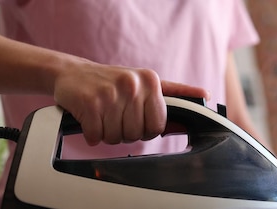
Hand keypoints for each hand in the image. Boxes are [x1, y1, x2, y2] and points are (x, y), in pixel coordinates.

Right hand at [52, 60, 207, 144]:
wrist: (71, 73)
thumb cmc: (110, 81)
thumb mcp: (144, 82)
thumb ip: (173, 93)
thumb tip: (204, 95)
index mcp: (150, 80)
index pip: (158, 125)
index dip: (146, 130)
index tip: (135, 119)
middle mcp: (132, 84)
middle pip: (136, 134)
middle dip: (124, 132)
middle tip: (114, 115)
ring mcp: (110, 93)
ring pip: (116, 138)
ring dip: (106, 134)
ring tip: (102, 115)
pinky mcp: (89, 103)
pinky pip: (96, 137)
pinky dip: (91, 134)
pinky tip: (89, 118)